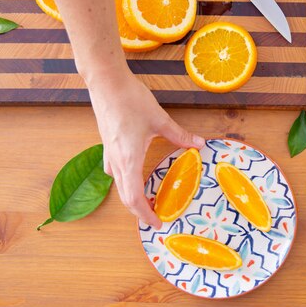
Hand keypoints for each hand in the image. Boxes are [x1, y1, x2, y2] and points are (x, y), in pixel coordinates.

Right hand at [88, 67, 204, 228]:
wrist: (106, 83)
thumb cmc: (130, 100)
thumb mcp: (160, 120)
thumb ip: (180, 135)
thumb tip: (200, 144)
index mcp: (129, 159)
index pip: (134, 197)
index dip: (145, 214)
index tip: (157, 223)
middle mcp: (116, 161)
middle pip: (125, 196)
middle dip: (140, 210)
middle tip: (156, 216)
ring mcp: (108, 154)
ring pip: (119, 185)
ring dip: (133, 196)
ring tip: (150, 199)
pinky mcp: (107, 146)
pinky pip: (115, 172)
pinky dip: (127, 181)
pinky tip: (136, 174)